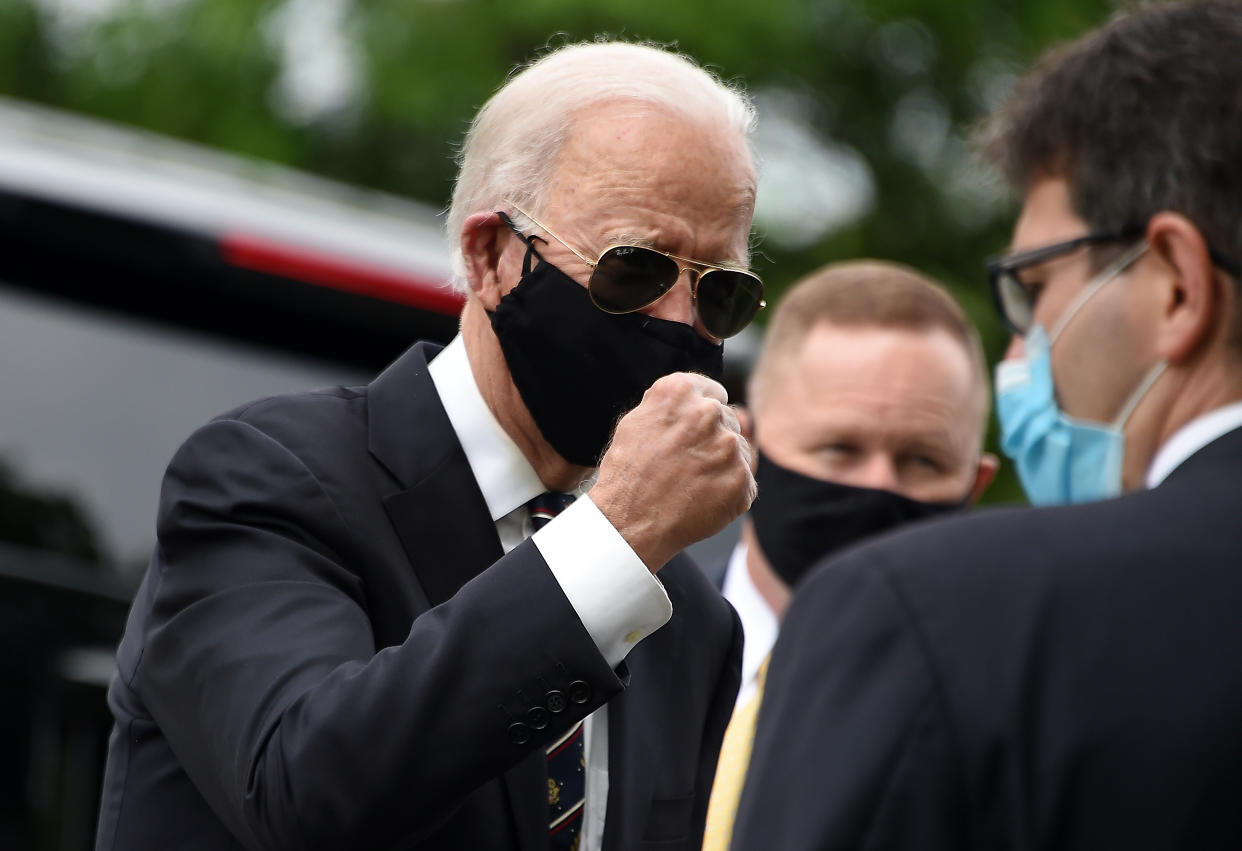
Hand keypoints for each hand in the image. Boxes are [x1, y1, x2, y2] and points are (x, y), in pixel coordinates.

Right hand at [590, 372, 755, 570]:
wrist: (630, 522)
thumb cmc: (628, 473)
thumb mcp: (637, 421)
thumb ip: (673, 403)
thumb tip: (702, 398)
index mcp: (682, 391)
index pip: (713, 392)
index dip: (701, 414)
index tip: (692, 433)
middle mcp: (709, 412)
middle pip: (727, 420)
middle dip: (712, 439)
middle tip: (685, 464)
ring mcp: (730, 446)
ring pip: (737, 450)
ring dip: (722, 464)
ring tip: (691, 483)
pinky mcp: (743, 479)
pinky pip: (744, 480)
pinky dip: (728, 490)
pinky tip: (703, 499)